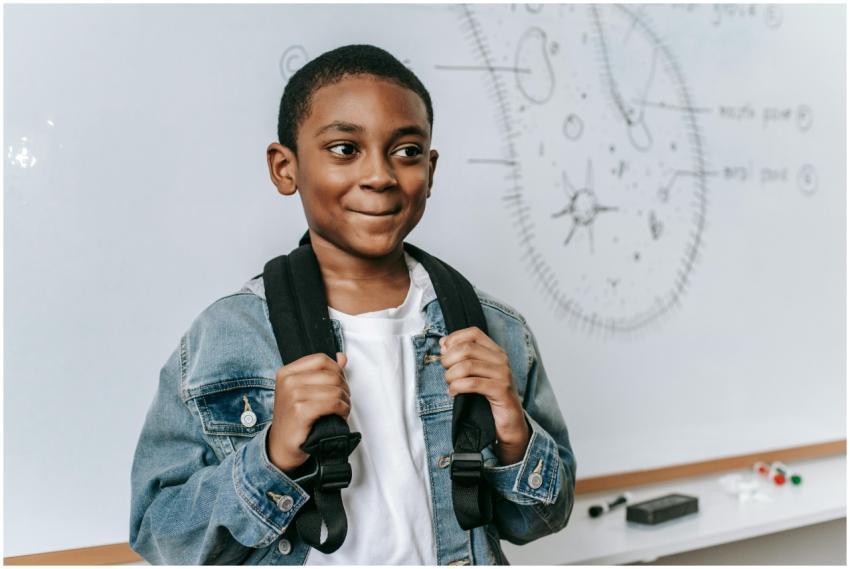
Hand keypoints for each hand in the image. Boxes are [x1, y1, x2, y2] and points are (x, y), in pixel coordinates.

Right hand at [267, 352, 349, 473]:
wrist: (280, 446)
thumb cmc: (295, 418)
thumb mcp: (304, 391)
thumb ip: (323, 372)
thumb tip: (342, 357)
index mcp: (287, 372)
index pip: (322, 359)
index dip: (337, 370)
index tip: (340, 384)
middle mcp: (288, 381)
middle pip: (331, 375)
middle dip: (344, 388)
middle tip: (344, 400)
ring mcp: (292, 395)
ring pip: (335, 390)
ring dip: (345, 401)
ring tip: (343, 409)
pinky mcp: (300, 411)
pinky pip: (333, 403)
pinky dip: (343, 409)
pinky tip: (340, 415)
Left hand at [440, 327, 529, 464]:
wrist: (510, 422)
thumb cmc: (491, 397)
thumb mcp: (478, 373)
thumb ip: (464, 358)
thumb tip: (444, 344)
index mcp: (496, 352)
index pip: (473, 333)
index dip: (454, 339)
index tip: (444, 351)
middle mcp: (501, 360)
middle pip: (467, 348)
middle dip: (449, 359)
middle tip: (445, 372)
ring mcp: (503, 374)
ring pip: (467, 366)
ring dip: (451, 375)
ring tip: (450, 384)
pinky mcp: (501, 391)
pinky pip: (473, 383)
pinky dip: (458, 387)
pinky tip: (453, 393)